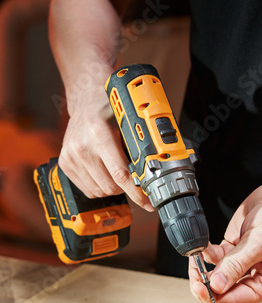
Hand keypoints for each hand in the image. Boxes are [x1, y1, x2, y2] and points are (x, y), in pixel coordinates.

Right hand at [59, 86, 152, 210]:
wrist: (86, 100)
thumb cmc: (110, 108)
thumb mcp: (128, 123)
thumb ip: (138, 148)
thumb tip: (154, 174)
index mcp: (100, 134)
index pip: (121, 174)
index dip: (137, 192)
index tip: (148, 202)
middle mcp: (82, 146)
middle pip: (111, 187)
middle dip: (126, 188)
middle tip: (133, 177)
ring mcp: (70, 156)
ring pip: (99, 191)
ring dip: (112, 187)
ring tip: (116, 170)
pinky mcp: (65, 163)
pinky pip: (88, 189)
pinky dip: (100, 186)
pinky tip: (104, 171)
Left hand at [189, 178, 261, 302]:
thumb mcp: (260, 243)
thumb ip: (236, 264)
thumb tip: (218, 285)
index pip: (236, 300)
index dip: (215, 296)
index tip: (200, 286)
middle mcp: (253, 278)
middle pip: (222, 294)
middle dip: (205, 285)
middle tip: (195, 272)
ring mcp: (240, 265)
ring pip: (214, 279)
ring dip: (202, 270)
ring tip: (197, 257)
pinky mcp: (231, 252)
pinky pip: (213, 261)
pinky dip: (205, 256)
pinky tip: (204, 247)